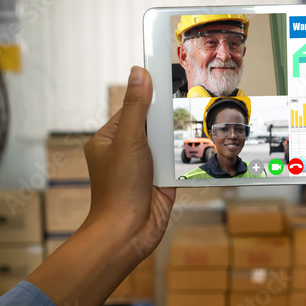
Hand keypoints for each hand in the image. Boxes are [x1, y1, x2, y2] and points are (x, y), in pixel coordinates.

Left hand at [83, 66, 175, 260]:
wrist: (128, 232)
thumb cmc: (118, 189)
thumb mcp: (128, 140)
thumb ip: (137, 107)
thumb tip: (139, 73)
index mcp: (108, 140)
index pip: (133, 109)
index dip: (150, 98)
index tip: (168, 83)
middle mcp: (126, 152)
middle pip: (152, 125)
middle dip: (167, 121)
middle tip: (184, 108)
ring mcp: (144, 167)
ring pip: (166, 144)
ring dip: (176, 141)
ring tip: (192, 131)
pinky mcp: (160, 181)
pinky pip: (176, 163)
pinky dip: (184, 159)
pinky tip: (197, 152)